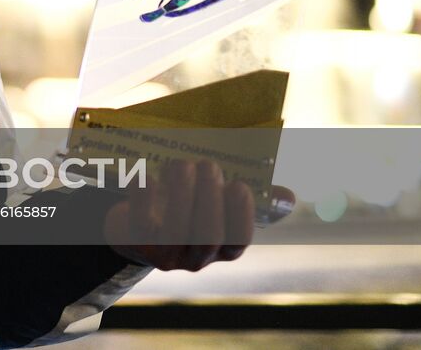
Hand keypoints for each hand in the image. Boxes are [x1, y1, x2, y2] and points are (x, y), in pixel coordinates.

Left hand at [103, 159, 294, 270]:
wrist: (133, 225)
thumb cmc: (184, 205)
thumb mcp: (214, 201)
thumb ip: (249, 197)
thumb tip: (288, 197)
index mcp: (220, 247)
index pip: (237, 241)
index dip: (241, 215)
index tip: (240, 185)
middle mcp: (195, 257)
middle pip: (207, 237)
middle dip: (210, 199)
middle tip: (208, 165)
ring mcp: (165, 253)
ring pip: (176, 232)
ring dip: (182, 194)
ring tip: (183, 163)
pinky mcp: (136, 242)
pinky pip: (141, 225)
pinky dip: (144, 199)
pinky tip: (148, 176)